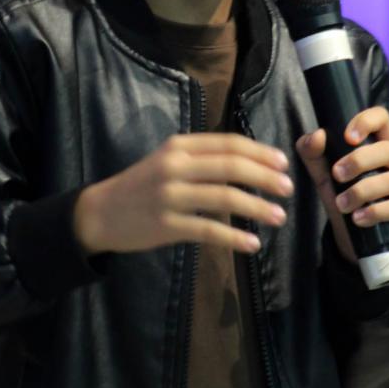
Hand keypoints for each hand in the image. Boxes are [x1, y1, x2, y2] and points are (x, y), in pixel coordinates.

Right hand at [73, 133, 293, 255]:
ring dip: (257, 208)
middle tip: (288, 188)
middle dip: (265, 177)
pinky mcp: (166, 225)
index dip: (260, 152)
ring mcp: (170, 196)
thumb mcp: (167, 159)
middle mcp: (175, 166)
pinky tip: (252, 244)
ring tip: (278, 216)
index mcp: (179, 146)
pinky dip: (234, 238)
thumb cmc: (141, 185)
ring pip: (224, 199)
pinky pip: (208, 230)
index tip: (283, 163)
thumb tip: (249, 161)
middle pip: (230, 167)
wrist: (100, 212)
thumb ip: (202, 157)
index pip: (228, 144)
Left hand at [296, 107, 388, 260]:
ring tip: (343, 205)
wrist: (360, 244)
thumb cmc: (348, 201)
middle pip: (388, 149)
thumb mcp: (325, 178)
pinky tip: (360, 219)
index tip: (346, 137)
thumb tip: (316, 135)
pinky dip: (377, 212)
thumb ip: (314, 155)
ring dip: (362, 192)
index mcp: (387, 144)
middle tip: (337, 176)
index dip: (365, 121)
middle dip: (359, 161)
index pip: (382, 118)